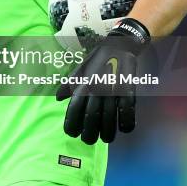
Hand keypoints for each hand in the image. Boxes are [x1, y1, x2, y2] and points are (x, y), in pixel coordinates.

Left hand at [56, 18, 150, 144]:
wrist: (119, 45)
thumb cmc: (97, 59)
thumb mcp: (80, 69)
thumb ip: (69, 84)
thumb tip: (58, 99)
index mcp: (83, 83)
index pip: (74, 108)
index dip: (71, 123)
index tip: (71, 133)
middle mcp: (96, 87)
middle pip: (91, 116)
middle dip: (89, 133)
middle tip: (88, 140)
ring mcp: (112, 88)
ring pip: (109, 117)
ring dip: (107, 132)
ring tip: (105, 139)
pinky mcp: (128, 88)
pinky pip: (127, 110)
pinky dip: (126, 122)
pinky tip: (125, 129)